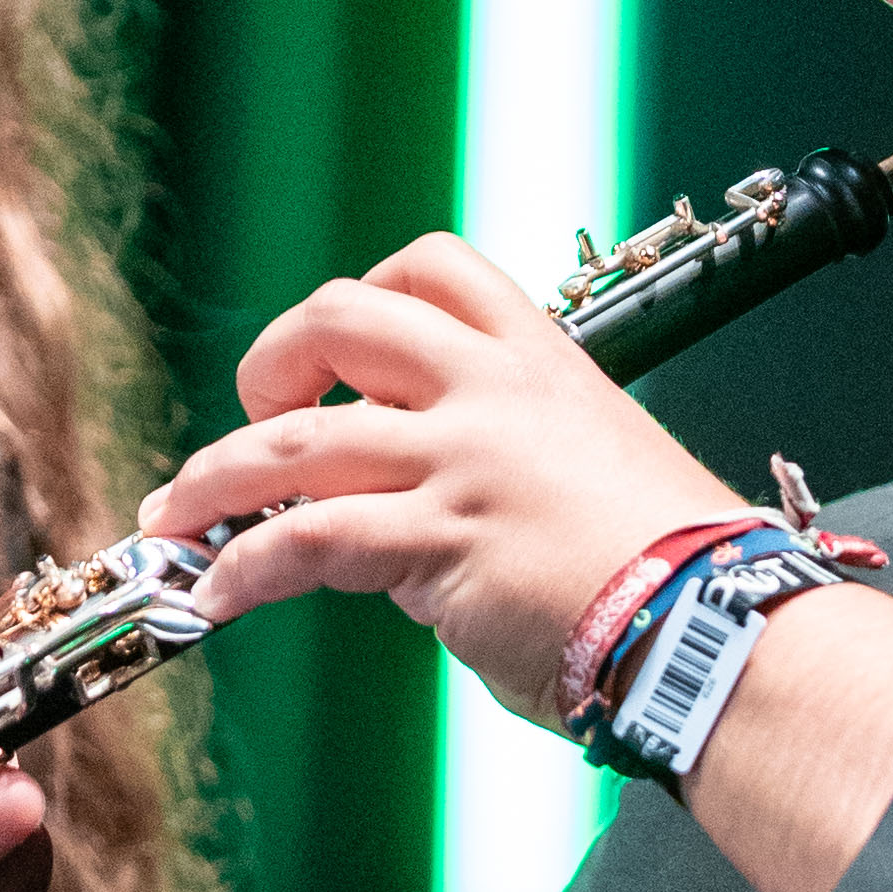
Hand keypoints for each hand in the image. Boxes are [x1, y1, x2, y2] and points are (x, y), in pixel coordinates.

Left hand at [146, 235, 759, 713]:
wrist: (717, 623)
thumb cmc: (676, 572)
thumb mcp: (590, 476)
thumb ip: (496, 477)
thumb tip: (418, 528)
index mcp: (542, 361)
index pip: (433, 268)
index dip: (362, 300)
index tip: (336, 357)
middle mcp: (494, 393)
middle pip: (341, 316)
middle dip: (271, 362)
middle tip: (253, 419)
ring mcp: (462, 462)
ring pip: (297, 436)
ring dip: (215, 476)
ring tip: (175, 516)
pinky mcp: (439, 542)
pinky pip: (307, 538)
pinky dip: (243, 565)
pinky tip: (219, 594)